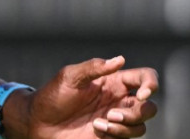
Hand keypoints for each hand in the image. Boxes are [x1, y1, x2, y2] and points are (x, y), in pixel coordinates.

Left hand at [27, 56, 158, 137]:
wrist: (38, 123)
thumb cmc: (52, 96)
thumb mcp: (69, 77)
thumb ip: (93, 67)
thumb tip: (120, 59)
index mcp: (113, 81)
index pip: (145, 78)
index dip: (151, 84)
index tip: (141, 94)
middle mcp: (118, 100)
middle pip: (150, 105)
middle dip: (139, 112)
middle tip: (112, 114)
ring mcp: (115, 119)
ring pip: (141, 125)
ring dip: (126, 126)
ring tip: (100, 123)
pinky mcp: (110, 136)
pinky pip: (128, 137)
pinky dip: (118, 134)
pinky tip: (97, 129)